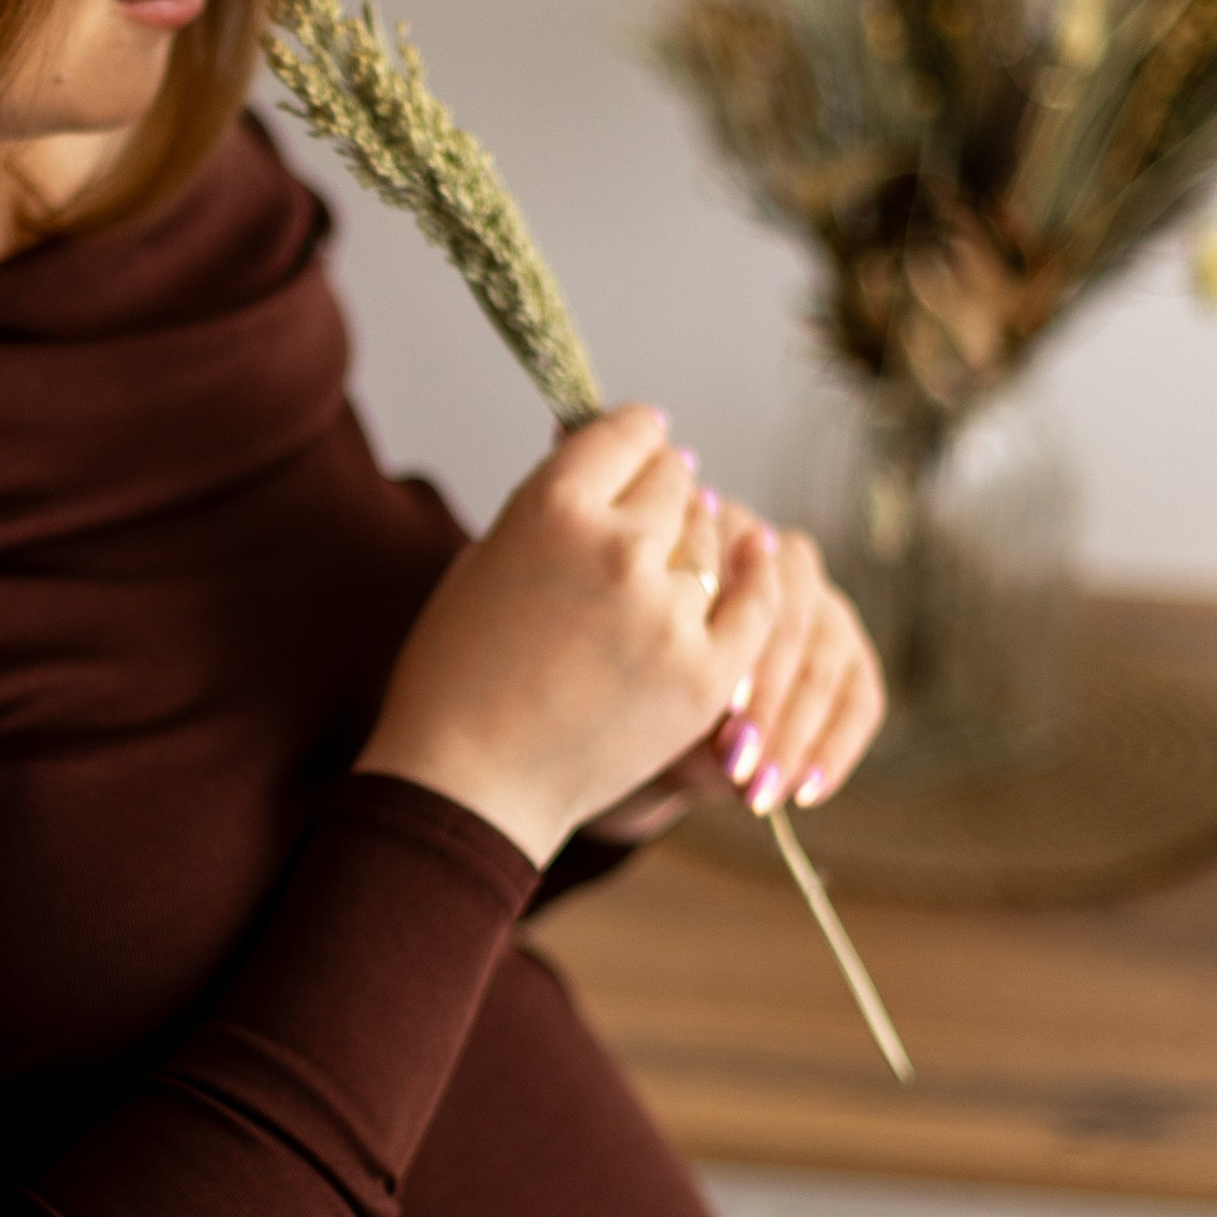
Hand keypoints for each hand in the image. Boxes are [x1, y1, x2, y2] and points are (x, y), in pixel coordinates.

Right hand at [358, 408, 782, 864]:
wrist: (468, 784)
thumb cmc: (458, 673)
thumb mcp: (487, 557)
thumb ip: (551, 502)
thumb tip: (600, 448)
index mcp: (550, 507)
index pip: (626, 431)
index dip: (634, 438)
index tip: (641, 446)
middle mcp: (616, 547)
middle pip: (674, 480)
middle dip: (661, 491)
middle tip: (648, 516)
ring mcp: (666, 612)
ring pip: (711, 536)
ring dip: (694, 542)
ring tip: (664, 570)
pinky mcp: (704, 671)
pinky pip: (757, 601)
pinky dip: (756, 577)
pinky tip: (757, 556)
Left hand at [591, 496, 884, 836]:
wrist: (640, 713)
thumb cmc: (625, 684)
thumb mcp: (638, 682)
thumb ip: (679, 687)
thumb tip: (725, 740)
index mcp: (714, 531)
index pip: (744, 582)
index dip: (734, 655)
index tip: (714, 714)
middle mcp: (777, 555)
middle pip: (792, 621)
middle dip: (765, 703)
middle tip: (734, 768)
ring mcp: (821, 599)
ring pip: (827, 662)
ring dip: (796, 736)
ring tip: (757, 794)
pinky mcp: (851, 650)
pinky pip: (861, 698)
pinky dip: (834, 750)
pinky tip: (804, 793)